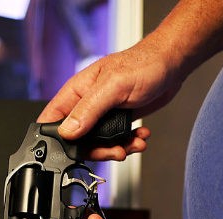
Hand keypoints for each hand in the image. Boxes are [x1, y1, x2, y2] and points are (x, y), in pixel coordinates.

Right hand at [37, 37, 183, 159]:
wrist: (171, 64)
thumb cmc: (143, 64)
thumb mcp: (112, 87)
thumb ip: (88, 109)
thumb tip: (67, 131)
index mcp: (76, 92)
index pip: (52, 119)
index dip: (55, 139)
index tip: (71, 151)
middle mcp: (85, 104)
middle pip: (75, 140)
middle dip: (96, 150)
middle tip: (114, 150)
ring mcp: (101, 114)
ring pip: (97, 144)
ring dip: (116, 149)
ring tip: (132, 144)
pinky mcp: (117, 120)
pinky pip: (115, 141)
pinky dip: (128, 144)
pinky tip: (139, 137)